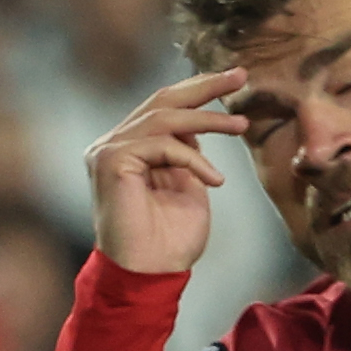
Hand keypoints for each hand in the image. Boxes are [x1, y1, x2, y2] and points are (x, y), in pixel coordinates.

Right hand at [85, 68, 252, 275]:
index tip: (236, 79)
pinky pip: (162, 145)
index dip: (199, 90)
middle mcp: (114, 144)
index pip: (164, 107)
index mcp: (130, 149)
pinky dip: (194, 159)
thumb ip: (188, 155)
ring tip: (242, 126)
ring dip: (208, 120)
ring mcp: (108, 150)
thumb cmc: (170, 243)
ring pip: (164, 118)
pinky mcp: (110, 161)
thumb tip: (198, 128)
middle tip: (241, 75)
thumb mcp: (189, 188)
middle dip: (204, 85)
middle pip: (162, 100)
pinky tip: (215, 180)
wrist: (149, 276)